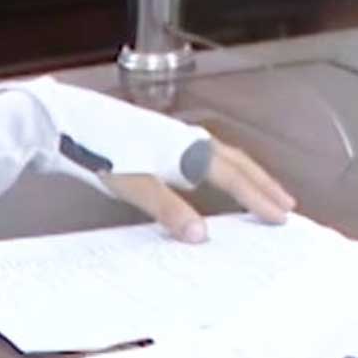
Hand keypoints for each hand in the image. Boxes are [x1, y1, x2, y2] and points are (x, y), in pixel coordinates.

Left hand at [106, 138, 295, 242]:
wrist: (71, 122)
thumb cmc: (102, 152)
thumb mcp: (135, 186)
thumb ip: (169, 210)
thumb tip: (202, 236)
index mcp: (189, 150)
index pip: (234, 178)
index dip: (259, 198)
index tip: (281, 216)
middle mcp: (189, 140)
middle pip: (237, 163)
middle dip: (264, 184)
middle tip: (287, 204)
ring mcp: (176, 136)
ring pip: (224, 156)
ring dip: (247, 174)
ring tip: (263, 190)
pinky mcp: (162, 138)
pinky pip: (207, 154)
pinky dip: (224, 167)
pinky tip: (216, 175)